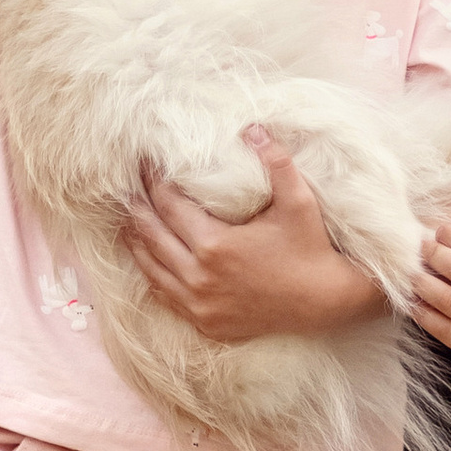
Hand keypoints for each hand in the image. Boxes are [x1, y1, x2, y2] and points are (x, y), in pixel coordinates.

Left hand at [119, 136, 385, 342]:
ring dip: (137, 242)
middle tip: (125, 186)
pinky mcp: (206, 322)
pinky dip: (152, 274)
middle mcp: (200, 278)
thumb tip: (253, 128)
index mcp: (215, 245)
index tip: (146, 164)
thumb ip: (276, 162)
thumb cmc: (311, 247)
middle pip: (152, 236)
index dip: (155, 181)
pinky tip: (149, 259)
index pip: (170, 206)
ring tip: (128, 219)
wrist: (325, 301)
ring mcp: (200, 305)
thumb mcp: (298, 201)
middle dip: (137, 207)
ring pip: (151, 269)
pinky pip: (166, 296)